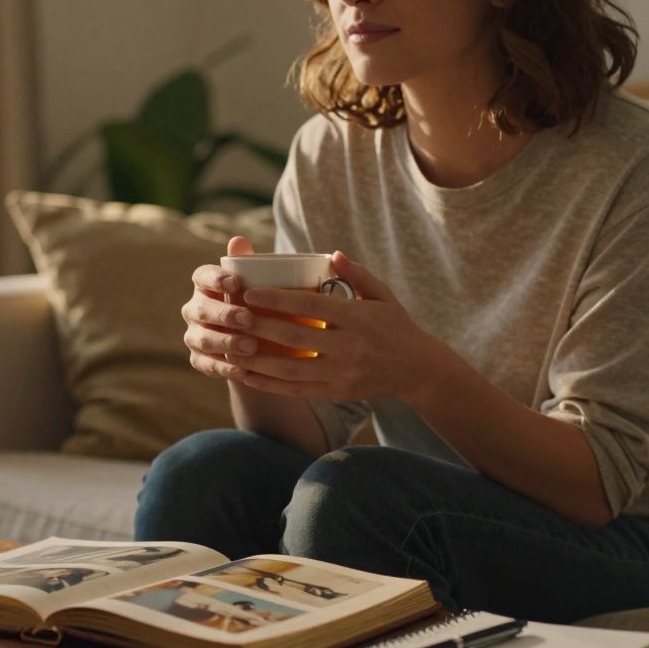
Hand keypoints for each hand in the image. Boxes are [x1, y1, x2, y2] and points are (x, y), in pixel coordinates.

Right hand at [180, 236, 260, 381]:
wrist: (264, 346)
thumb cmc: (262, 306)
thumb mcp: (262, 286)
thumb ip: (251, 265)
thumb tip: (238, 240)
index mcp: (205, 284)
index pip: (201, 276)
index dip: (215, 279)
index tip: (236, 282)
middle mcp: (194, 308)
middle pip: (200, 309)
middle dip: (224, 314)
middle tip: (249, 319)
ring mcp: (194, 335)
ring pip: (201, 339)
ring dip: (225, 343)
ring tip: (251, 347)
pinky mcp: (198, 359)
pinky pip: (206, 364)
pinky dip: (223, 368)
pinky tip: (242, 370)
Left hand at [238, 251, 450, 401]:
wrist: (418, 369)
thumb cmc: (396, 326)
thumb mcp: (383, 295)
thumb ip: (357, 274)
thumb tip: (332, 254)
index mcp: (356, 318)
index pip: (310, 306)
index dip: (277, 299)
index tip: (249, 292)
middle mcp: (348, 347)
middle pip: (294, 337)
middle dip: (259, 327)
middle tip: (231, 317)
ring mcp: (341, 373)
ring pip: (290, 369)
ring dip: (257, 360)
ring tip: (230, 349)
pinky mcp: (336, 393)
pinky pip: (297, 390)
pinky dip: (269, 385)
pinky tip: (246, 377)